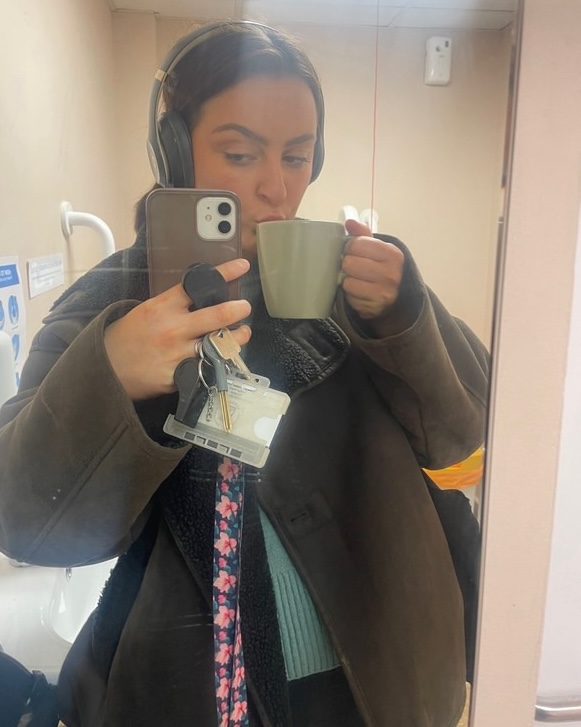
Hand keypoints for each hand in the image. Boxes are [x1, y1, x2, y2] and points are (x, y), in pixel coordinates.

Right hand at [104, 258, 251, 400]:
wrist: (105, 368)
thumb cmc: (126, 338)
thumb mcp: (147, 311)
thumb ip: (173, 305)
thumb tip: (202, 298)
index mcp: (164, 307)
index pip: (198, 285)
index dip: (225, 274)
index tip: (242, 266)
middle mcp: (174, 328)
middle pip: (218, 315)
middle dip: (238, 309)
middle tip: (244, 307)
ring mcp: (178, 354)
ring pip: (220, 344)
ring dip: (236, 339)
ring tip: (241, 334)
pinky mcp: (179, 376)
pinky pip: (207, 368)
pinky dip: (218, 362)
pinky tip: (223, 358)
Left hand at [341, 220, 411, 335]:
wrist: (392, 298)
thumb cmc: (379, 269)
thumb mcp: (375, 249)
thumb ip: (362, 234)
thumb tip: (349, 222)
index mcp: (392, 253)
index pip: (356, 243)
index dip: (349, 247)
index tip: (353, 251)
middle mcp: (391, 273)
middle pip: (349, 262)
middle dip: (348, 264)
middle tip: (354, 268)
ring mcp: (384, 291)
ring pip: (348, 281)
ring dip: (348, 280)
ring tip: (356, 280)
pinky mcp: (374, 307)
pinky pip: (349, 296)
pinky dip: (350, 294)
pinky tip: (359, 292)